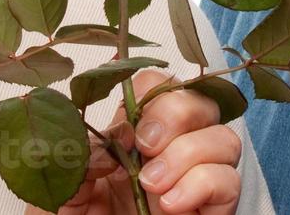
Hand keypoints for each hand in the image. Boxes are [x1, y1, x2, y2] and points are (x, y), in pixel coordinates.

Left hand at [27, 70, 242, 214]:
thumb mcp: (59, 193)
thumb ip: (81, 156)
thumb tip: (119, 136)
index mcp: (130, 141)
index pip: (157, 86)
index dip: (150, 93)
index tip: (129, 127)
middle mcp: (168, 155)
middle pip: (201, 101)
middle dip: (177, 113)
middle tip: (146, 147)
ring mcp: (193, 183)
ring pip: (225, 138)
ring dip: (189, 152)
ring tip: (153, 186)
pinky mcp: (211, 213)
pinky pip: (229, 181)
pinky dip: (203, 183)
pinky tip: (170, 204)